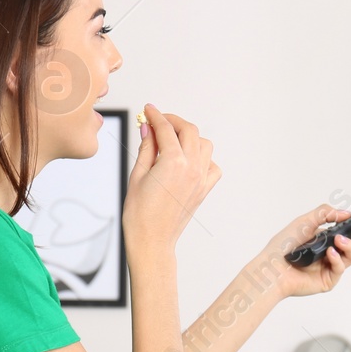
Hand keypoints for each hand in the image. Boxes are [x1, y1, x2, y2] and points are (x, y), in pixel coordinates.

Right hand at [122, 104, 220, 254]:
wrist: (152, 241)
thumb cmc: (140, 214)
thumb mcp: (137, 175)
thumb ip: (146, 148)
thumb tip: (148, 128)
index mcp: (174, 162)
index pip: (166, 129)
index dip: (155, 115)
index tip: (148, 109)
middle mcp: (192, 168)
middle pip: (189, 131)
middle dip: (173, 121)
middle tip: (158, 121)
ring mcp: (201, 179)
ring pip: (204, 144)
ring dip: (189, 137)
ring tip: (172, 140)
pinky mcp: (204, 190)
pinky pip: (213, 166)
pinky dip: (203, 158)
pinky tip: (188, 160)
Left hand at [256, 204, 350, 298]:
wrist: (271, 268)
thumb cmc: (284, 246)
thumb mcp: (305, 221)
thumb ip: (326, 213)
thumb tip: (346, 214)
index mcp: (329, 237)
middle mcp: (333, 251)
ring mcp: (332, 266)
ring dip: (350, 246)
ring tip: (338, 241)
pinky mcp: (328, 279)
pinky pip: (341, 268)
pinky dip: (337, 259)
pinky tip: (330, 254)